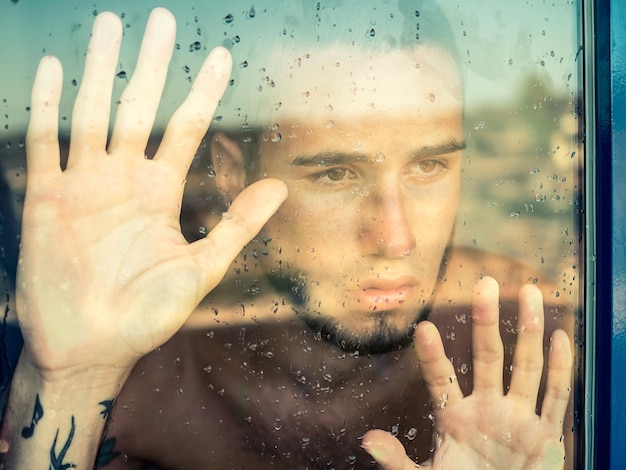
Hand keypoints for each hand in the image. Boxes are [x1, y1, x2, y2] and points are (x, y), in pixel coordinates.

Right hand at [17, 8, 286, 378]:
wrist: (93, 347)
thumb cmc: (149, 315)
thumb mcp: (202, 268)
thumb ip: (237, 225)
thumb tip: (280, 187)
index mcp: (161, 192)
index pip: (185, 128)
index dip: (202, 92)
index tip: (221, 56)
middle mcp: (124, 179)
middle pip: (139, 108)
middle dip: (151, 64)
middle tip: (162, 18)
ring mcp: (85, 185)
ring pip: (92, 112)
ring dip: (99, 69)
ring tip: (109, 25)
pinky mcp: (47, 199)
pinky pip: (46, 142)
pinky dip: (47, 106)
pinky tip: (56, 69)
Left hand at [362, 276, 571, 468]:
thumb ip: (397, 461)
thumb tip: (367, 440)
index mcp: (453, 418)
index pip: (441, 378)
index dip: (432, 356)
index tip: (422, 328)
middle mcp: (486, 408)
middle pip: (488, 356)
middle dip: (486, 320)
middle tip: (484, 282)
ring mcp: (517, 418)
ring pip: (525, 366)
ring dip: (528, 330)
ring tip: (528, 291)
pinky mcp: (546, 436)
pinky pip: (555, 397)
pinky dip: (561, 369)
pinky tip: (560, 337)